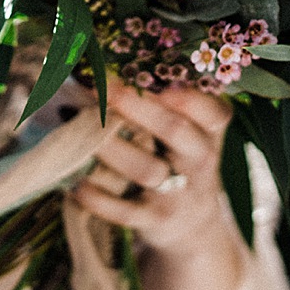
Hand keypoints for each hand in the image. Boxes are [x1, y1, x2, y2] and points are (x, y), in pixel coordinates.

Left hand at [70, 80, 232, 255]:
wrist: (190, 225)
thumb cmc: (178, 161)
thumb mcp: (189, 132)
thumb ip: (165, 102)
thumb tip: (108, 64)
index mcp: (211, 132)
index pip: (213, 110)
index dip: (186, 93)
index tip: (156, 73)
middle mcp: (200, 161)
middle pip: (176, 131)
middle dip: (138, 106)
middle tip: (104, 86)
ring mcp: (179, 193)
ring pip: (147, 170)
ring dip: (111, 149)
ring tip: (80, 129)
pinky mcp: (154, 221)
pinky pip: (125, 212)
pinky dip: (98, 198)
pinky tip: (76, 184)